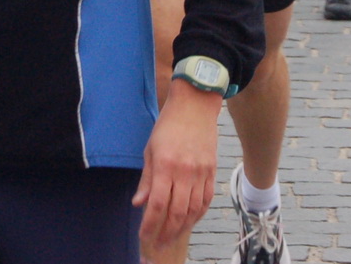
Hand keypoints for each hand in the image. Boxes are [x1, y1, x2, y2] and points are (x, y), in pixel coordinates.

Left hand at [133, 81, 221, 254]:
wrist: (195, 106)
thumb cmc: (168, 126)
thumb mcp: (150, 150)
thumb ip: (146, 179)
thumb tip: (139, 204)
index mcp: (165, 165)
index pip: (157, 204)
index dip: (150, 225)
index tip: (144, 237)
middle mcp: (184, 172)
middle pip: (177, 212)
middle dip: (167, 232)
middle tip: (159, 244)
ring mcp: (200, 172)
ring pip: (193, 210)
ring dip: (183, 227)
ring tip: (173, 237)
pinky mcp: (211, 171)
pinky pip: (206, 200)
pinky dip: (198, 214)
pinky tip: (189, 221)